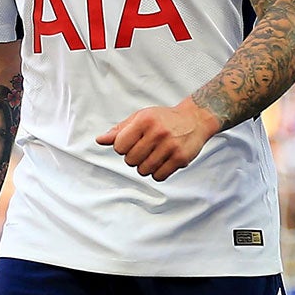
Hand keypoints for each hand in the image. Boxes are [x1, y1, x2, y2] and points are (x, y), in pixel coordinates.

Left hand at [96, 100, 220, 180]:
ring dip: (145, 167)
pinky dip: (157, 173)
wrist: (195, 119)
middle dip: (134, 158)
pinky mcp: (180, 158)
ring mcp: (170, 146)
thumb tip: (100, 140)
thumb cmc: (164, 119)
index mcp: (144, 120)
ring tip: (154, 155)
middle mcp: (157, 132)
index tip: (132, 143)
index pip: (119, 146)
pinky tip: (163, 162)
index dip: (123, 148)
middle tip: (144, 150)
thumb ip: (119, 130)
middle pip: (131, 160)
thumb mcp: (140, 118)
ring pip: (144, 171)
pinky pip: (159, 176)